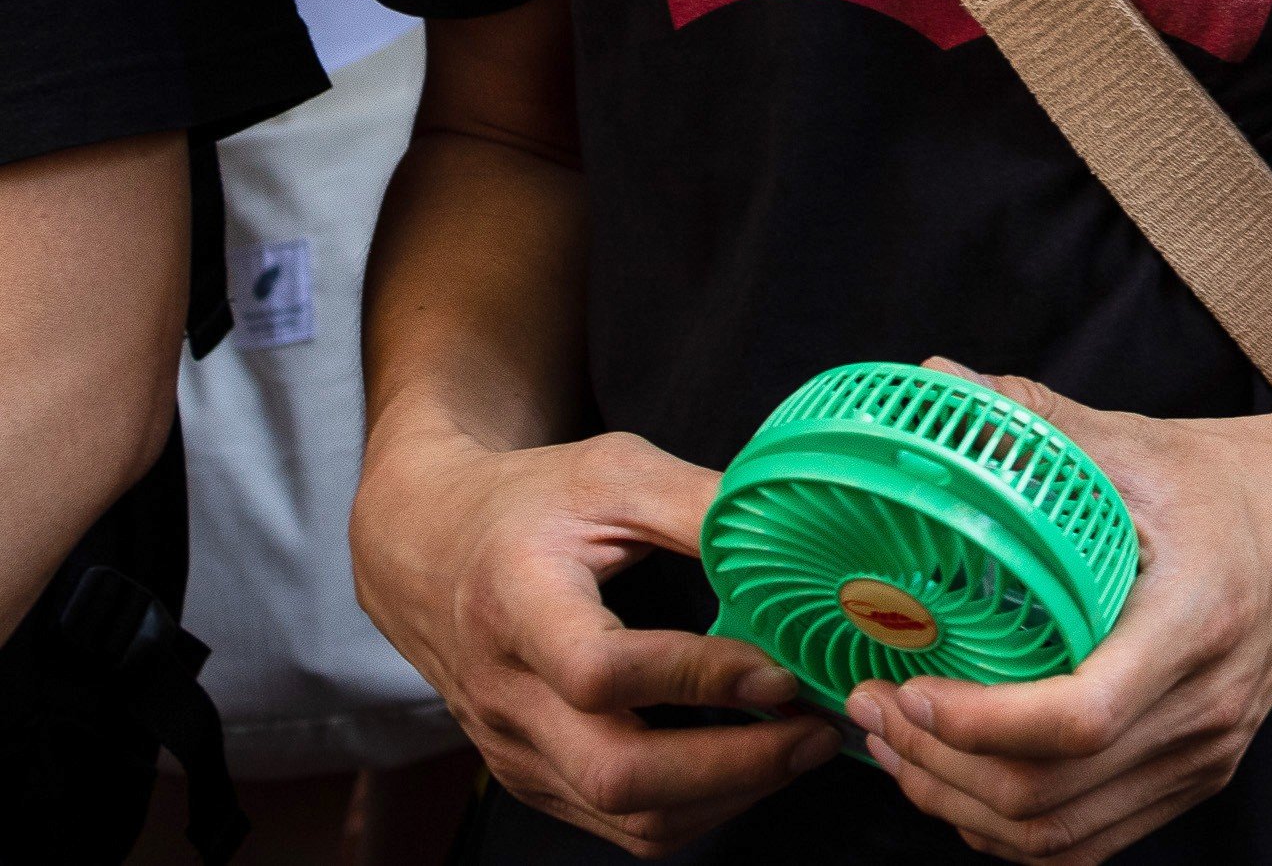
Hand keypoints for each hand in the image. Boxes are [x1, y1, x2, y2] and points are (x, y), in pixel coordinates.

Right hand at [351, 420, 835, 852]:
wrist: (428, 548)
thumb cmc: (531, 504)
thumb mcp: (615, 472)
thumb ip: (704, 505)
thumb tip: (805, 534)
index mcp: (518, 603)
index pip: (600, 673)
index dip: (699, 679)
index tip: (781, 671)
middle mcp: (506, 692)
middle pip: (615, 773)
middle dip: (735, 765)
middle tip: (817, 730)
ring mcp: (513, 747)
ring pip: (625, 815)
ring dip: (728, 795)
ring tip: (801, 747)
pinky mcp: (530, 776)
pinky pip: (618, 823)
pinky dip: (696, 807)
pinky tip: (749, 763)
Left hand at [847, 363, 1271, 863]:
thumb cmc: (1237, 479)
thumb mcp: (1140, 442)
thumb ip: (1034, 423)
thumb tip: (929, 385)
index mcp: (1197, 618)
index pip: (1078, 717)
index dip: (978, 725)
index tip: (904, 690)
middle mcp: (1207, 703)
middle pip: (1050, 794)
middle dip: (938, 768)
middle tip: (871, 711)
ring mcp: (1208, 749)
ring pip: (1059, 834)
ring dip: (960, 807)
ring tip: (899, 751)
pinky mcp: (1203, 772)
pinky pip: (1089, 842)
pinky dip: (1011, 832)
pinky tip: (964, 785)